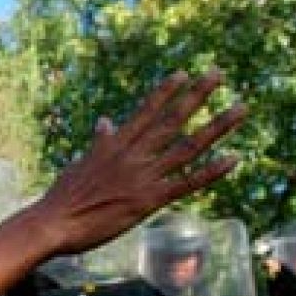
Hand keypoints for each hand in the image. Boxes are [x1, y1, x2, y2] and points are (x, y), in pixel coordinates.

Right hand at [35, 71, 244, 255]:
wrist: (55, 221)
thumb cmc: (62, 197)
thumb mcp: (80, 163)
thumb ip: (99, 143)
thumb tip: (105, 122)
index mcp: (116, 145)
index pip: (146, 112)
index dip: (166, 92)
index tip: (183, 74)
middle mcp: (133, 155)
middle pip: (172, 120)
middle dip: (198, 96)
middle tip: (218, 73)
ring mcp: (143, 177)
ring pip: (188, 147)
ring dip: (216, 127)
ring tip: (240, 109)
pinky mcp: (149, 200)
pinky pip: (187, 183)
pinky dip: (211, 171)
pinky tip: (233, 158)